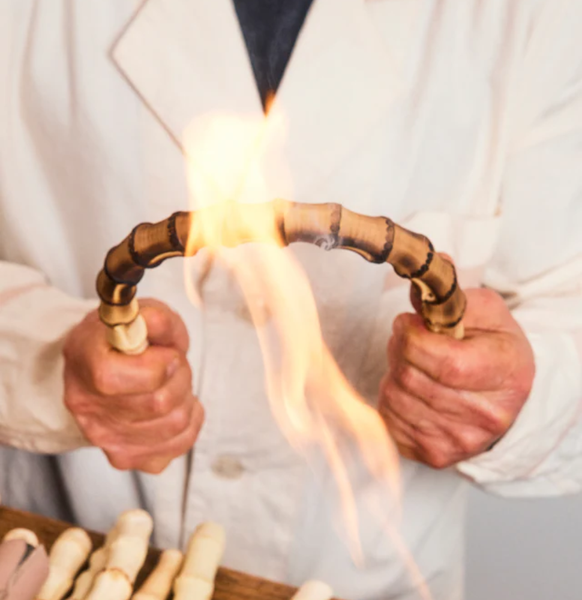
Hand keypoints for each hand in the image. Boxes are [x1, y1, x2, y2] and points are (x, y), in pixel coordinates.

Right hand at [63, 299, 202, 473]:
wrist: (99, 366)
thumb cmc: (121, 340)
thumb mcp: (140, 315)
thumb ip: (155, 317)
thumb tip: (155, 322)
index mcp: (86, 363)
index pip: (132, 377)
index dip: (162, 362)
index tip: (166, 352)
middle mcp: (89, 407)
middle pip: (160, 403)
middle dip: (181, 376)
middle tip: (174, 364)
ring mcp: (105, 437)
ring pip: (175, 424)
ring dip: (186, 397)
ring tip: (173, 382)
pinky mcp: (126, 456)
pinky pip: (179, 444)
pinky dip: (190, 421)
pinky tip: (176, 404)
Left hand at [380, 287, 535, 468]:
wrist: (506, 397)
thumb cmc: (494, 349)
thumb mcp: (484, 312)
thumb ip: (450, 296)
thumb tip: (425, 272)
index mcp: (504, 373)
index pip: (443, 362)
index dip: (411, 337)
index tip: (407, 323)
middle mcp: (484, 416)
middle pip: (411, 378)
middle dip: (399, 349)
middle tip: (408, 339)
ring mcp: (459, 441)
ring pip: (394, 399)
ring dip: (394, 373)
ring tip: (412, 364)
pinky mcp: (434, 454)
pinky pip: (389, 420)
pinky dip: (391, 399)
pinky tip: (411, 390)